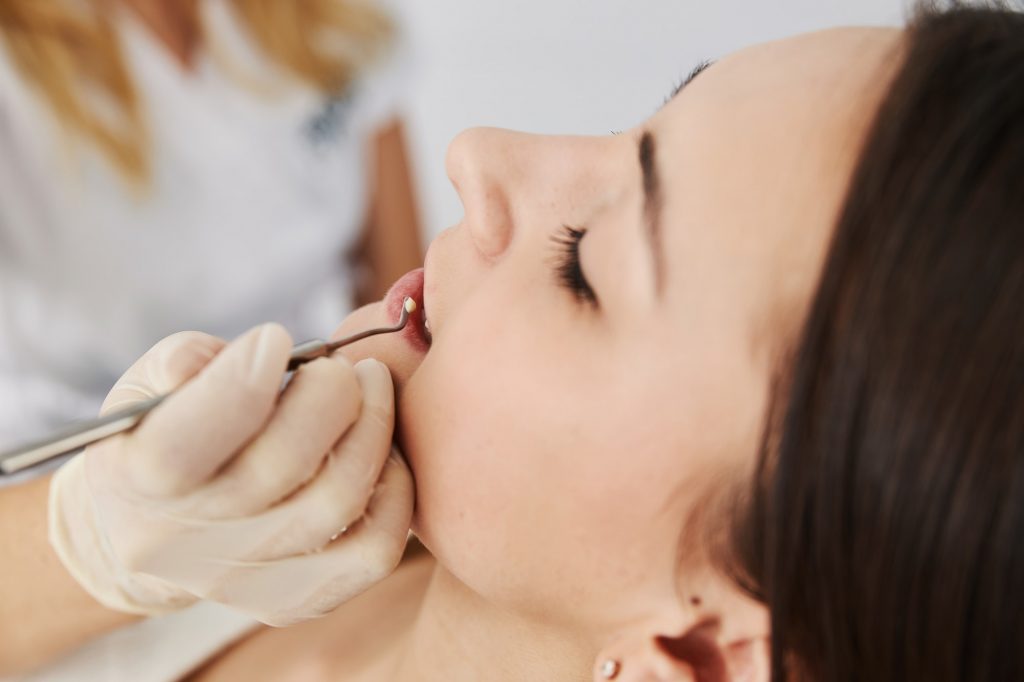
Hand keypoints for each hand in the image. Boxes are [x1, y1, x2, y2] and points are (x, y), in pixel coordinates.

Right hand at [48, 325, 413, 625]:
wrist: (151, 531)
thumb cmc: (162, 434)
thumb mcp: (145, 389)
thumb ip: (177, 364)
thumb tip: (220, 357)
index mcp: (133, 480)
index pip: (182, 445)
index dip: (241, 383)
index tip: (275, 337)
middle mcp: (182, 542)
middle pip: (283, 464)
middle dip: (331, 393)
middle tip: (341, 365)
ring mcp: (242, 581)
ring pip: (339, 502)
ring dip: (374, 428)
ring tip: (369, 387)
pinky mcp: (293, 601)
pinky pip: (374, 551)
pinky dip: (396, 491)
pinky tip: (384, 450)